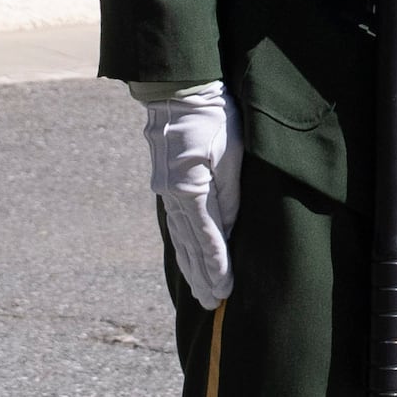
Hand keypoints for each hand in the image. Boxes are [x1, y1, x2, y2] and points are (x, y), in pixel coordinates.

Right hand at [141, 83, 241, 308]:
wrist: (177, 91)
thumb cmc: (212, 118)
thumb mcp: (229, 155)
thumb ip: (229, 195)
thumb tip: (229, 232)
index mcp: (190, 190)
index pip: (208, 238)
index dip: (218, 267)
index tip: (226, 291)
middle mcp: (173, 196)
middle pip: (190, 246)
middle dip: (203, 277)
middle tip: (214, 305)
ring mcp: (166, 191)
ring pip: (180, 238)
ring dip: (191, 267)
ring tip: (200, 292)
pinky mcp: (166, 184)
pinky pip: (175, 224)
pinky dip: (182, 246)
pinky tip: (186, 258)